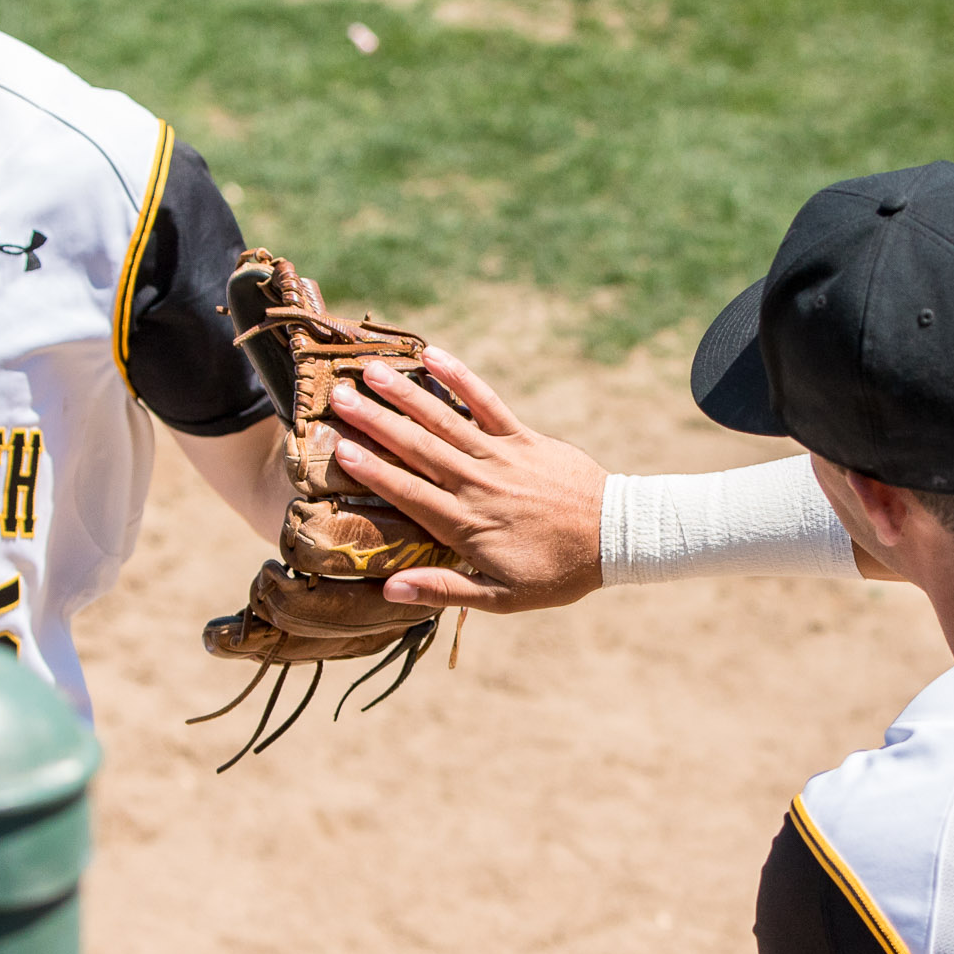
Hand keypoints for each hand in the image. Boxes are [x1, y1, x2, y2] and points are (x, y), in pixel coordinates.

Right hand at [327, 348, 608, 613]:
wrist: (615, 538)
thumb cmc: (554, 573)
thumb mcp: (501, 598)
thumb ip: (445, 590)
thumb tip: (389, 589)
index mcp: (466, 525)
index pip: (410, 492)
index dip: (373, 470)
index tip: (341, 447)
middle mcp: (479, 484)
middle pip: (418, 448)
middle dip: (376, 421)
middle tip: (338, 396)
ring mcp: (502, 456)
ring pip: (446, 420)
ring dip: (407, 394)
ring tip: (372, 370)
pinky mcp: (525, 437)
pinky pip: (488, 402)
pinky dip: (462, 378)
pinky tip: (433, 356)